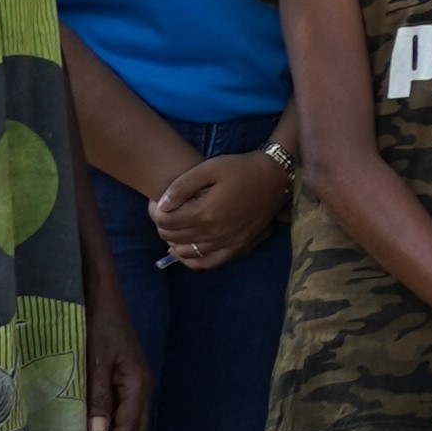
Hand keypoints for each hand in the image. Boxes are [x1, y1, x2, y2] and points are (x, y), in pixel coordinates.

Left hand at [80, 297, 152, 430]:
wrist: (102, 299)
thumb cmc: (97, 327)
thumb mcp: (94, 362)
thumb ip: (97, 397)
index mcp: (137, 385)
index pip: (128, 430)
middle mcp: (141, 388)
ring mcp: (135, 385)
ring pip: (132, 426)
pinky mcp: (126, 381)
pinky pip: (124, 415)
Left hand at [147, 152, 290, 269]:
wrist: (276, 177)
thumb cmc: (241, 168)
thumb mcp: (210, 168)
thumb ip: (182, 186)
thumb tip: (161, 205)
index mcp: (205, 212)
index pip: (164, 221)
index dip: (155, 211)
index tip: (158, 201)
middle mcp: (214, 233)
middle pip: (172, 237)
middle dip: (162, 224)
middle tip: (166, 211)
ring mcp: (226, 243)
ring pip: (186, 252)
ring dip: (173, 241)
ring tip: (174, 227)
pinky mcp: (237, 248)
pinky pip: (208, 263)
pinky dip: (191, 261)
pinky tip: (185, 251)